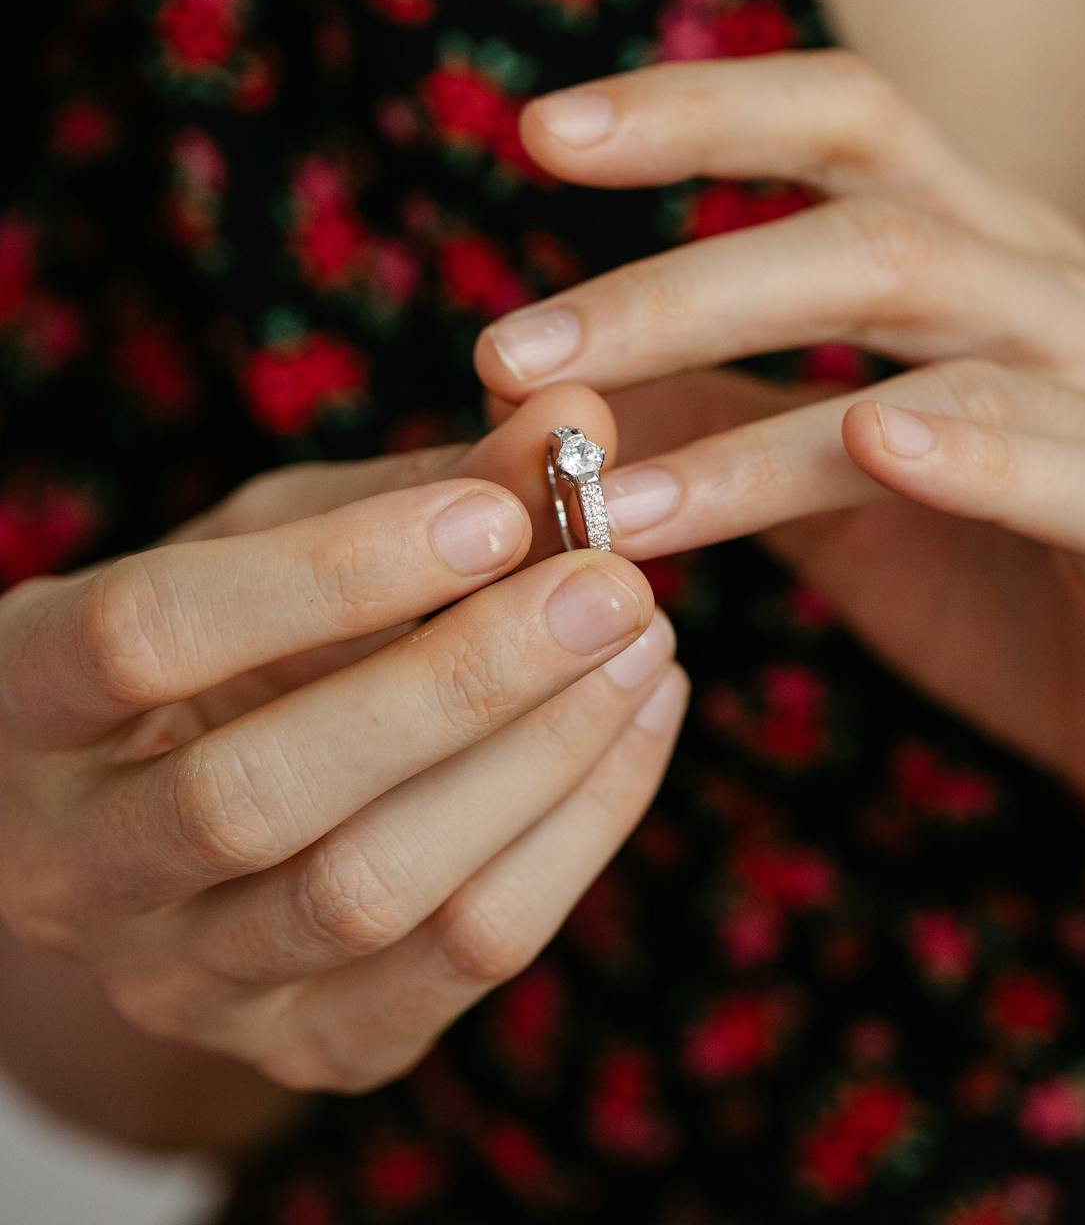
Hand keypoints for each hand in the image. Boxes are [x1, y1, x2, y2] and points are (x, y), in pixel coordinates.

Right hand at [0, 387, 688, 1092]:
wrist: (187, 837)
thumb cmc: (233, 647)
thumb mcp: (289, 544)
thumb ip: (420, 488)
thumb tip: (578, 416)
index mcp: (21, 706)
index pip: (144, 639)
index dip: (325, 575)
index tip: (495, 513)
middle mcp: (73, 870)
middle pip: (259, 795)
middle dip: (463, 684)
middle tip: (613, 588)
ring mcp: (186, 984)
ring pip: (373, 892)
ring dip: (540, 760)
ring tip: (645, 643)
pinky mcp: (314, 1046)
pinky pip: (469, 953)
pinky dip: (583, 829)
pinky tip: (644, 720)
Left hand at [478, 53, 1084, 933]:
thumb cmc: (1052, 626)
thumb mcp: (863, 519)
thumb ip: (737, 433)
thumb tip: (557, 383)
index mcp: (1015, 278)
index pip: (858, 134)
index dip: (703, 112)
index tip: (538, 137)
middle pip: (881, 219)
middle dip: (678, 275)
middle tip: (510, 344)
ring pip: (953, 339)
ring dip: (753, 404)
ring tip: (600, 480)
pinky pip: (1084, 472)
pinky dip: (972, 454)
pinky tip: (868, 445)